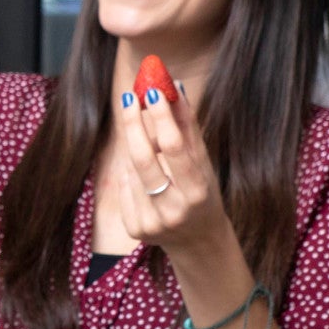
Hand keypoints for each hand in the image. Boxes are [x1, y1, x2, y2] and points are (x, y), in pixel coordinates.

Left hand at [116, 79, 233, 266]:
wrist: (198, 241)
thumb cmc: (203, 193)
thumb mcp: (203, 163)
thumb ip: (188, 127)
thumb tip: (174, 86)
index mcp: (196, 193)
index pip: (174, 148)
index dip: (161, 118)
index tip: (152, 91)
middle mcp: (173, 210)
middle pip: (143, 158)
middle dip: (134, 124)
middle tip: (129, 97)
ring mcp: (151, 222)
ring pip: (131, 169)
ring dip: (137, 149)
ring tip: (147, 142)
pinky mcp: (134, 229)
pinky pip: (125, 186)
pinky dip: (132, 173)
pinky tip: (146, 177)